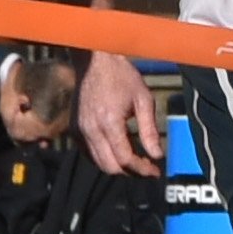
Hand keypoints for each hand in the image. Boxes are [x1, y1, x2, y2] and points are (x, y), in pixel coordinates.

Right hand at [76, 52, 165, 177]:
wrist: (95, 62)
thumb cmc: (122, 76)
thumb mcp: (143, 100)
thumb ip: (149, 130)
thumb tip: (158, 155)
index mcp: (109, 122)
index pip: (125, 159)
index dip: (142, 169)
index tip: (156, 171)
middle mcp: (90, 130)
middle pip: (110, 167)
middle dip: (130, 172)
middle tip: (147, 167)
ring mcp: (79, 131)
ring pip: (98, 163)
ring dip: (117, 167)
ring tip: (136, 160)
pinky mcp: (74, 130)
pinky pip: (88, 154)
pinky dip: (103, 158)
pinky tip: (118, 150)